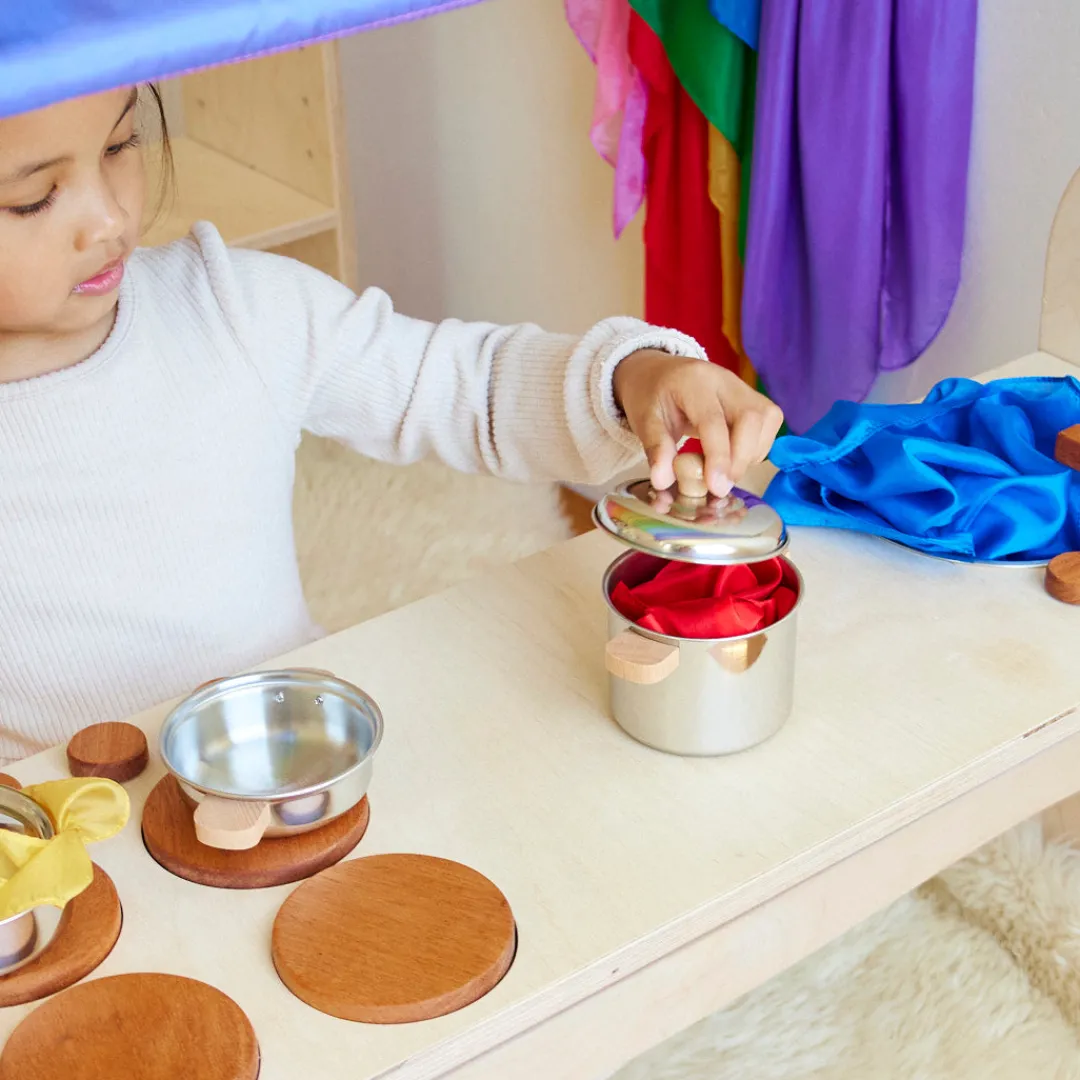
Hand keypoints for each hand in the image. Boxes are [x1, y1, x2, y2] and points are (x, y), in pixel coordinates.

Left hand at [612, 349, 783, 495]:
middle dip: (741, 458)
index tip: (716, 488)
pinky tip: (731, 457)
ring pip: (766, 421)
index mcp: (693, 382)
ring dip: (750, 455)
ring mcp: (743, 387)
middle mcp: (724, 380)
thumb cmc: (652, 398)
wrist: (660, 375)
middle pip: (751, 417)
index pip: (713, 421)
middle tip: (721, 486)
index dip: (718, 457)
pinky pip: (768, 426)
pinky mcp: (755, 398)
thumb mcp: (645, 421)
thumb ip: (656, 449)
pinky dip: (755, 450)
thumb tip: (663, 481)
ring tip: (723, 470)